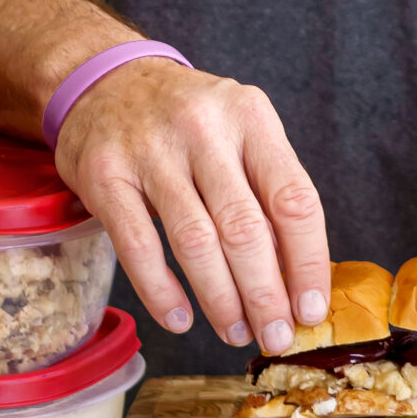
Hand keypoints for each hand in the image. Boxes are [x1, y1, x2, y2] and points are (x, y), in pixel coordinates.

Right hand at [54, 59, 330, 355]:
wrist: (105, 80)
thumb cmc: (187, 120)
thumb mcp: (237, 132)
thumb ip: (266, 192)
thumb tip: (297, 278)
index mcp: (250, 116)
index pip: (294, 198)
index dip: (308, 262)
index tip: (311, 309)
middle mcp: (204, 127)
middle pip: (245, 228)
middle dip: (265, 295)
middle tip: (274, 337)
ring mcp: (151, 149)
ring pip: (196, 241)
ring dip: (221, 300)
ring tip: (235, 331)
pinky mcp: (106, 173)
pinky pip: (139, 246)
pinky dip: (162, 292)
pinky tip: (180, 318)